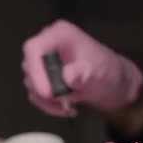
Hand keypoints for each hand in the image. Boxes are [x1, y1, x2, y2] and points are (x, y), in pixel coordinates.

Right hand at [22, 19, 142, 116]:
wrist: (112, 83)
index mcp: (59, 34)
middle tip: (66, 100)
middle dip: (46, 89)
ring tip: (72, 104)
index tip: (48, 93)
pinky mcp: (42, 76)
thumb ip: (84, 73)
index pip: (34, 48)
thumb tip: (68, 76)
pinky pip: (35, 93)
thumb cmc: (108, 72)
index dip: (35, 71)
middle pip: (29, 67)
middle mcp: (47, 44)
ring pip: (31, 83)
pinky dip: (48, 105)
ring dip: (48, 100)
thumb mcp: (99, 73)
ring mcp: (43, 60)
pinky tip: (66, 107)